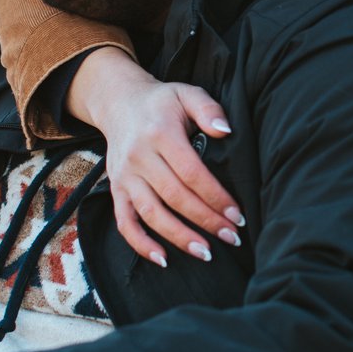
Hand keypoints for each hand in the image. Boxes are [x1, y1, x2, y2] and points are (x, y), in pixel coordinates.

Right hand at [67, 48, 245, 264]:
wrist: (118, 102)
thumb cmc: (162, 102)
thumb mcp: (187, 93)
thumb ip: (208, 108)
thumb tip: (226, 131)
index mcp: (160, 134)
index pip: (192, 173)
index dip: (215, 197)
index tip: (237, 215)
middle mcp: (139, 157)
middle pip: (175, 197)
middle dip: (206, 221)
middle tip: (232, 238)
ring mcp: (125, 176)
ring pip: (152, 214)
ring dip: (179, 237)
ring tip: (206, 253)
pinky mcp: (116, 189)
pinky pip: (125, 222)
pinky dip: (141, 244)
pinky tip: (163, 259)